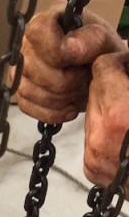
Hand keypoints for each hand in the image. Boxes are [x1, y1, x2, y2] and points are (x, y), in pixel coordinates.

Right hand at [15, 2, 124, 123]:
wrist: (96, 74)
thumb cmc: (100, 53)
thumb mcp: (106, 42)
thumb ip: (92, 40)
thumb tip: (70, 48)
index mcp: (48, 19)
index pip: (37, 31)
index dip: (54, 49)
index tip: (76, 59)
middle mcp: (27, 43)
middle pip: (32, 67)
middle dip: (64, 81)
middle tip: (83, 77)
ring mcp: (19, 69)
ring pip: (28, 90)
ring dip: (60, 98)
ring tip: (78, 91)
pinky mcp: (19, 92)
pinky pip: (27, 107)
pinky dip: (52, 112)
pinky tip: (70, 107)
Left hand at [83, 50, 128, 185]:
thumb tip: (128, 48)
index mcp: (119, 114)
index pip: (102, 68)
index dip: (120, 62)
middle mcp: (100, 136)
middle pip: (95, 89)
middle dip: (114, 83)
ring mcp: (93, 155)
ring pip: (91, 113)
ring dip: (109, 106)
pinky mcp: (92, 168)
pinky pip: (92, 136)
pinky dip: (106, 130)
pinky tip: (125, 133)